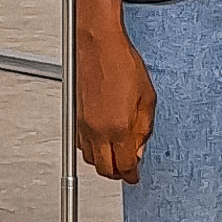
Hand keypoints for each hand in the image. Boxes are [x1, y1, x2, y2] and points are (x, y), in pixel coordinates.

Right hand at [76, 23, 155, 182]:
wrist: (98, 44)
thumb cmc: (122, 62)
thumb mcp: (147, 98)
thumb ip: (144, 128)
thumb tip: (140, 148)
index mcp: (119, 127)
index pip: (125, 165)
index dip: (132, 175)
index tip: (135, 177)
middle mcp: (97, 129)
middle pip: (104, 169)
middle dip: (116, 174)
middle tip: (126, 170)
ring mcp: (83, 124)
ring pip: (90, 158)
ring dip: (102, 161)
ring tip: (115, 155)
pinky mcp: (74, 116)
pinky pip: (80, 144)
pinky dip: (91, 148)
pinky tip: (101, 140)